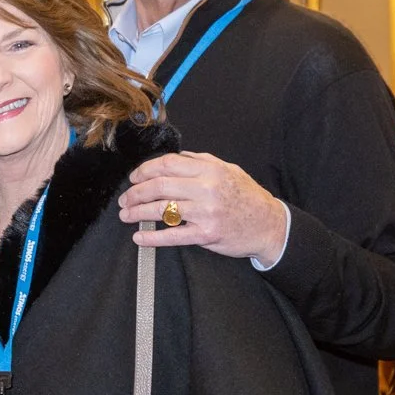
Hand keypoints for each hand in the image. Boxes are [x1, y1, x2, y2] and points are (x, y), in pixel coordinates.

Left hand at [118, 152, 288, 265]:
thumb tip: (177, 157)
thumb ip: (202, 161)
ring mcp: (205, 212)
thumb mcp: (229, 169)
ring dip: (138, 212)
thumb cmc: (247, 197)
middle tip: (125, 199)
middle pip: (159, 186)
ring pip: (162, 209)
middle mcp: (206, 188)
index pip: (167, 164)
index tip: (133, 178)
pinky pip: (172, 235)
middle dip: (135, 192)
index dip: (144, 171)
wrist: (269, 225)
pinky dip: (152, 237)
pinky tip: (139, 237)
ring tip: (126, 215)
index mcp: (209, 169)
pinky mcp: (206, 235)